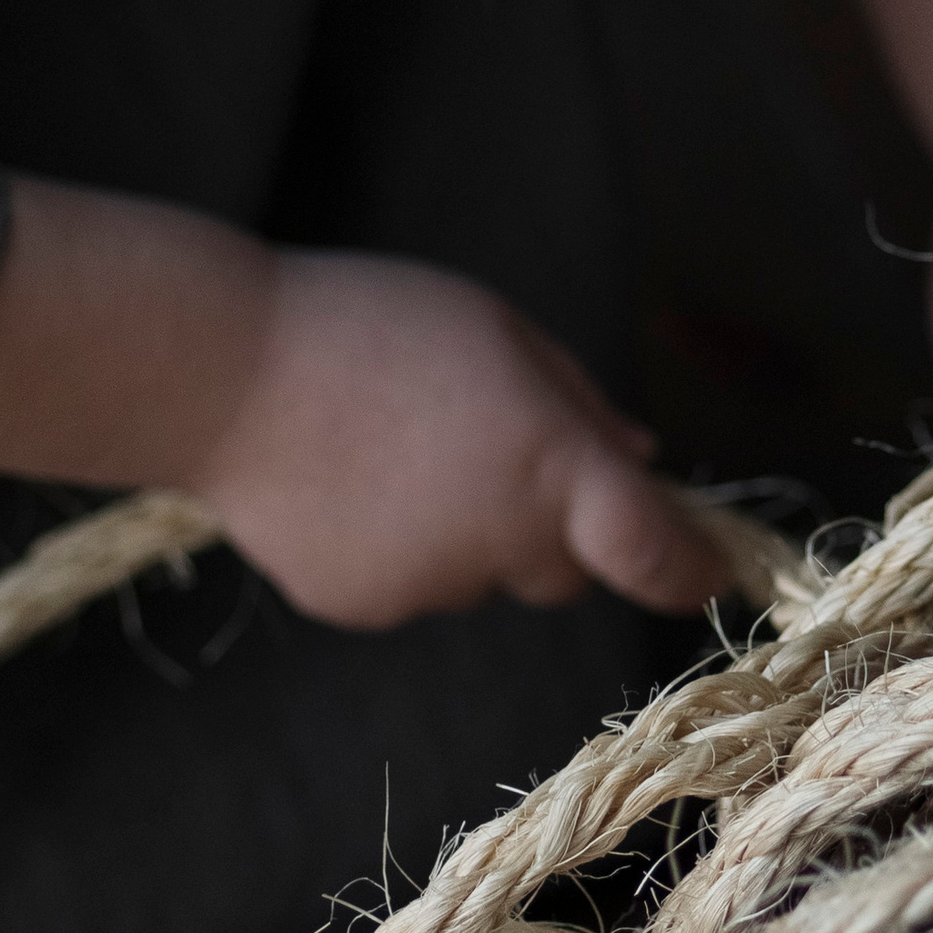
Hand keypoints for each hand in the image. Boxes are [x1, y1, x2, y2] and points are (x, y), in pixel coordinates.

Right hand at [189, 252, 726, 629]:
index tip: (713, 571)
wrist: (219, 373)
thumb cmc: (371, 325)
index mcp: (551, 463)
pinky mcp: (362, 607)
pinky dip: (397, 549)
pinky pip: (409, 586)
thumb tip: (642, 463)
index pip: (653, 548)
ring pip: (479, 577)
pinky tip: (345, 486)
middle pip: (564, 572)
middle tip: (492, 449)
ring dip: (466, 533)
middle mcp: (500, 540)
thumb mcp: (498, 331)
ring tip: (393, 450)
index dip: (694, 569)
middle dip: (554, 530)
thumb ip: (580, 404)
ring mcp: (427, 586)